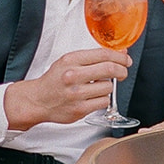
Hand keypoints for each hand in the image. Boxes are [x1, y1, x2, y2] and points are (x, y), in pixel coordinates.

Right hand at [4, 47, 129, 128]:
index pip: (103, 54)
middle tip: (122, 72)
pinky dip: (102, 99)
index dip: (120, 56)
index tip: (125, 59)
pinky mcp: (80, 109)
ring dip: (107, 87)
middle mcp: (73, 76)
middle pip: (110, 69)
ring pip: (108, 87)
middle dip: (122, 70)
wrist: (38, 100)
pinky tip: (93, 97)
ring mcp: (77, 94)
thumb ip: (92, 57)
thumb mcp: (68, 61)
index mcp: (71, 60)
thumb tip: (119, 54)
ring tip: (96, 87)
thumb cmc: (54, 80)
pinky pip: (104, 102)